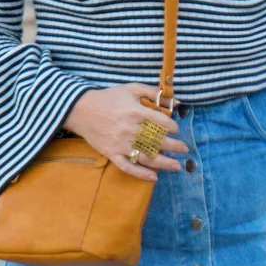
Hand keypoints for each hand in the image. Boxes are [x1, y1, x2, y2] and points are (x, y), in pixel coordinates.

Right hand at [63, 83, 187, 182]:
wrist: (81, 110)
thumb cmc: (109, 98)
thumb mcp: (131, 88)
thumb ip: (153, 92)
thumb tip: (174, 100)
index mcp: (136, 112)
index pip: (162, 123)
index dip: (173, 127)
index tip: (176, 130)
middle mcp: (130, 130)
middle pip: (158, 141)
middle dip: (174, 146)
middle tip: (184, 149)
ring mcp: (121, 144)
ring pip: (147, 157)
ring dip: (164, 163)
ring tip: (176, 166)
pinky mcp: (112, 154)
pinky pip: (128, 167)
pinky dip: (141, 174)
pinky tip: (153, 177)